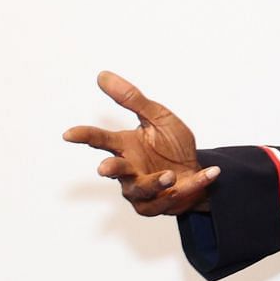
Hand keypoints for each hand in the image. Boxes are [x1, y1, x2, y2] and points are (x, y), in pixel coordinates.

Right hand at [63, 71, 220, 215]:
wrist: (197, 170)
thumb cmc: (172, 145)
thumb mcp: (158, 118)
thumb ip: (132, 99)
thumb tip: (102, 75)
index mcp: (125, 146)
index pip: (101, 139)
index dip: (85, 136)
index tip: (69, 134)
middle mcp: (129, 170)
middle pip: (115, 170)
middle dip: (111, 169)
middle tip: (105, 167)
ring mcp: (142, 190)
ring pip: (142, 190)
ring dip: (156, 183)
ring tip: (169, 176)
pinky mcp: (158, 205)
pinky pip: (175, 197)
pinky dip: (195, 184)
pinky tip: (211, 174)